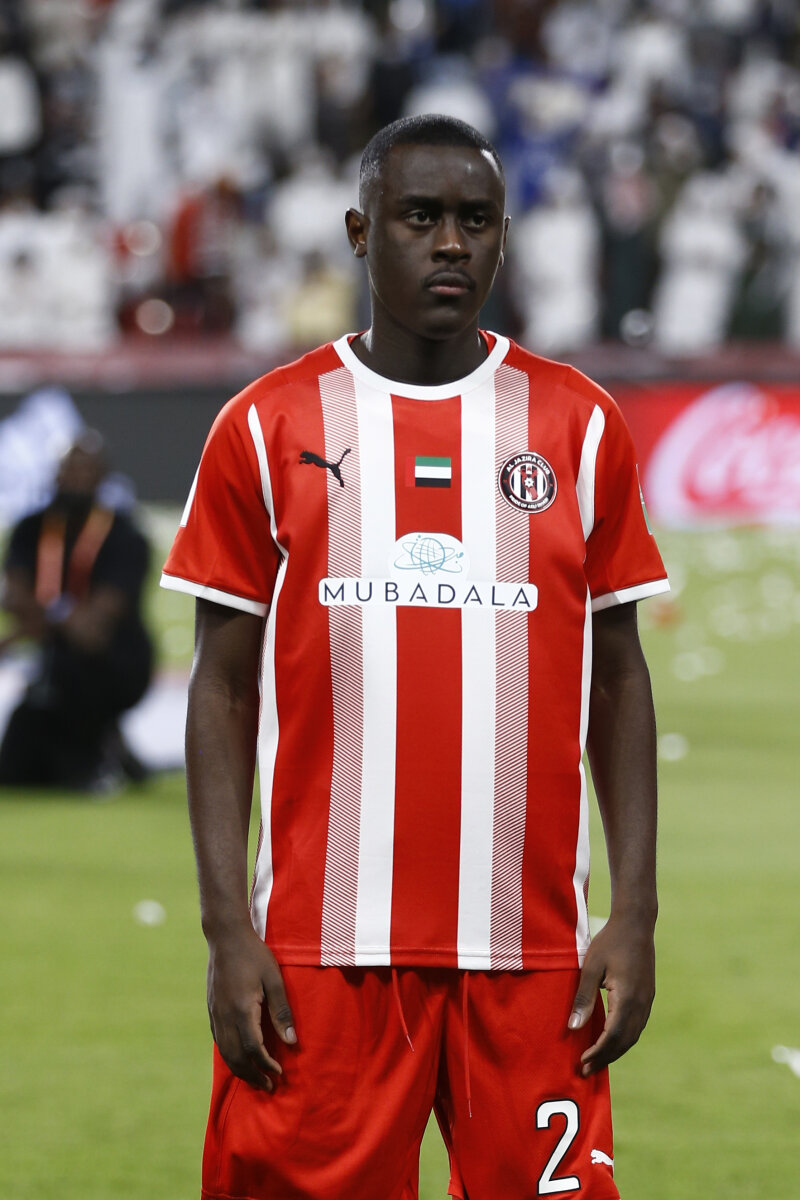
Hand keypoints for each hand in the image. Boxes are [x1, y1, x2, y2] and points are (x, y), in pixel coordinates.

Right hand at [206, 926, 296, 1091]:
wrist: (226, 937)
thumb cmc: (254, 955)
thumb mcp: (274, 979)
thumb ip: (282, 1011)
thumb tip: (291, 1042)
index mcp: (242, 1010)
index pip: (253, 1049)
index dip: (266, 1065)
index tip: (279, 1073)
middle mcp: (225, 1016)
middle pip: (236, 1058)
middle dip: (252, 1076)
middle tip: (269, 1087)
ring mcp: (215, 1014)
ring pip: (225, 1052)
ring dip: (240, 1070)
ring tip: (256, 1079)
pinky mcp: (211, 1009)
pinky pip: (219, 1041)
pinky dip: (230, 1056)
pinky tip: (239, 1058)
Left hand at [567, 913, 654, 1076]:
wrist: (636, 924)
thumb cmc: (609, 942)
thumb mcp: (590, 968)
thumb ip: (583, 998)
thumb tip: (573, 1028)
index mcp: (627, 998)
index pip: (613, 1036)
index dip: (598, 1052)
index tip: (583, 1063)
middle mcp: (641, 1004)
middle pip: (624, 1041)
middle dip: (605, 1058)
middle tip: (586, 1071)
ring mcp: (647, 1001)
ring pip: (633, 1036)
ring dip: (615, 1051)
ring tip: (597, 1061)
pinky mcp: (648, 996)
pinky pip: (637, 1026)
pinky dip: (624, 1039)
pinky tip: (611, 1042)